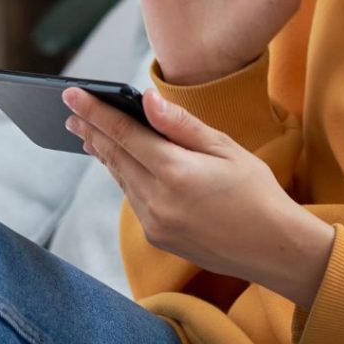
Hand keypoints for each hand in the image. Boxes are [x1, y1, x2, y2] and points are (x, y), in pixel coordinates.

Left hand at [63, 86, 334, 309]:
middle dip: (92, 131)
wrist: (273, 248)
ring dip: (105, 154)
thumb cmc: (257, 191)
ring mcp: (154, 223)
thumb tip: (147, 100)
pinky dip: (125, 177)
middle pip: (114, 157)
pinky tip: (124, 164)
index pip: (125, 134)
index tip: (71, 95)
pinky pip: (133, 199)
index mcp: (176, 172)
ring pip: (121, 179)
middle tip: (70, 113)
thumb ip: (182, 125)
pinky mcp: (158, 237)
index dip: (96, 112)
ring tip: (90, 134)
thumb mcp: (226, 149)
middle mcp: (158, 201)